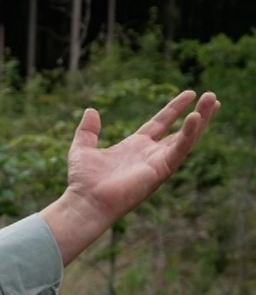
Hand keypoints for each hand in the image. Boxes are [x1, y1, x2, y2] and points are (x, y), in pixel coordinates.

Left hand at [41, 89, 219, 263]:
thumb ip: (88, 130)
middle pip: (180, 130)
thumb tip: (91, 110)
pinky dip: (189, 134)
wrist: (85, 201)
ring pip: (186, 138)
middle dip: (198, 114)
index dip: (174, 108)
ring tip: (213, 101)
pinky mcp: (161, 170)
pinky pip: (179, 150)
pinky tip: (195, 117)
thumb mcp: (83, 148)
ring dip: (201, 120)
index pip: (160, 123)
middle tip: (212, 97)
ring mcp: (158, 162)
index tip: (190, 94)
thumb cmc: (83, 181)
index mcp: (135, 146)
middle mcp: (150, 154)